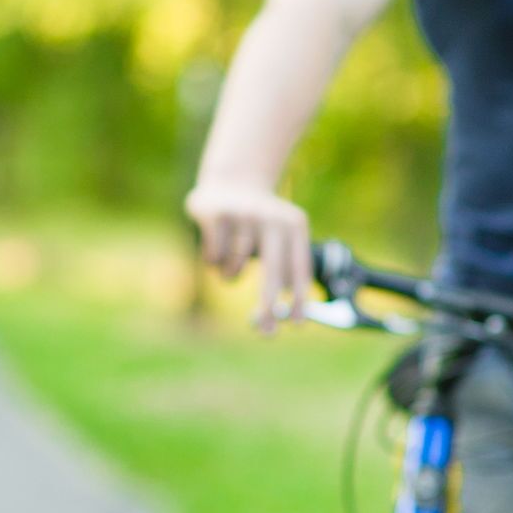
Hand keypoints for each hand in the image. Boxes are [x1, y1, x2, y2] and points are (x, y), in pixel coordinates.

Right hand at [184, 180, 309, 333]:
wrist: (232, 180)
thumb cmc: (258, 224)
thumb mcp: (279, 237)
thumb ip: (282, 272)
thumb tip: (275, 317)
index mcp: (294, 224)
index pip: (300, 268)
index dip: (299, 299)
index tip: (296, 325)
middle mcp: (271, 217)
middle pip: (272, 273)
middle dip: (269, 307)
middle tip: (267, 332)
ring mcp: (243, 215)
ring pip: (234, 270)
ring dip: (230, 275)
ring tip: (231, 258)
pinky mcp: (216, 214)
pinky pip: (213, 259)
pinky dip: (213, 259)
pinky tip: (216, 240)